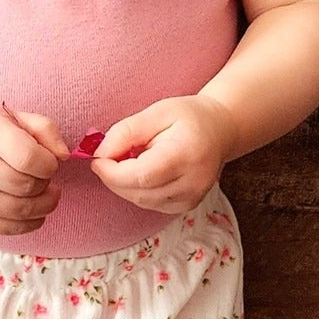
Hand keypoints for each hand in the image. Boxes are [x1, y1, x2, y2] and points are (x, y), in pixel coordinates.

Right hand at [0, 105, 69, 235]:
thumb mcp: (12, 117)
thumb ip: (45, 129)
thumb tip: (64, 156)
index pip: (29, 158)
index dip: (49, 164)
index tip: (47, 162)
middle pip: (28, 186)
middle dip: (45, 183)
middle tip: (42, 176)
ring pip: (22, 210)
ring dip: (43, 205)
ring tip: (42, 193)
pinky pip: (10, 228)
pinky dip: (30, 222)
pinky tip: (31, 209)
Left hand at [88, 96, 235, 217]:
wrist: (221, 130)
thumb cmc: (189, 117)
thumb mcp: (157, 112)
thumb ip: (126, 132)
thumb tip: (99, 153)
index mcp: (187, 155)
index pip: (141, 176)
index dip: (112, 172)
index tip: (97, 159)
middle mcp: (193, 183)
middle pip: (138, 192)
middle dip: (113, 178)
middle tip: (107, 157)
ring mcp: (191, 198)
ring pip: (141, 201)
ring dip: (123, 185)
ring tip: (128, 160)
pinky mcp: (186, 206)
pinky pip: (150, 204)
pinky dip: (137, 190)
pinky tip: (142, 171)